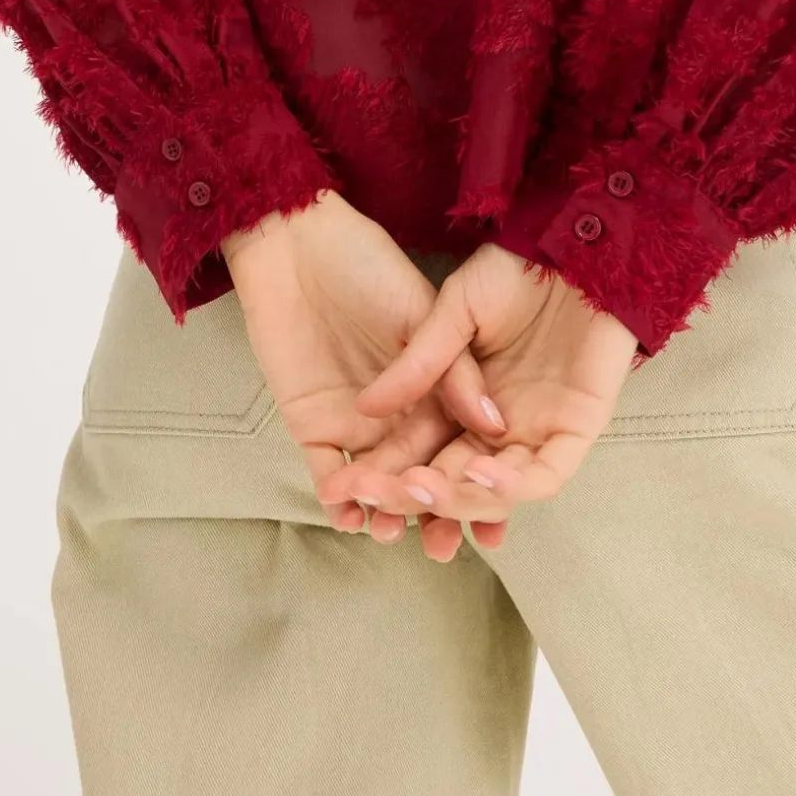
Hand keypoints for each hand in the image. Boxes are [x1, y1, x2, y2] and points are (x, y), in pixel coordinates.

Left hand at [221, 192, 509, 559]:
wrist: (298, 248)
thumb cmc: (368, 268)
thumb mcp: (424, 315)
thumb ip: (456, 371)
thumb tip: (497, 425)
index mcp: (437, 385)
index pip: (461, 446)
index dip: (478, 485)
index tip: (492, 525)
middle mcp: (403, 411)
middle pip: (422, 473)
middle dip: (432, 514)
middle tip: (439, 548)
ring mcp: (359, 422)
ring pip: (377, 481)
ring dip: (385, 512)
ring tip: (391, 534)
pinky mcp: (314, 424)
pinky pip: (329, 471)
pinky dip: (338, 497)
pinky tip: (348, 516)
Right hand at [316, 242, 639, 526]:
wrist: (571, 246)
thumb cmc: (515, 272)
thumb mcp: (454, 312)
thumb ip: (417, 362)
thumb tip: (363, 409)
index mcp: (466, 406)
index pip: (421, 456)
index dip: (384, 476)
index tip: (342, 487)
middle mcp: (499, 429)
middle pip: (452, 485)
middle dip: (411, 500)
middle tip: (372, 498)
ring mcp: (538, 433)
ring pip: (495, 493)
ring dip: (456, 499)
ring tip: (417, 487)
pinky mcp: (576, 430)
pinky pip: (544, 476)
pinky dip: (511, 486)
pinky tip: (476, 474)